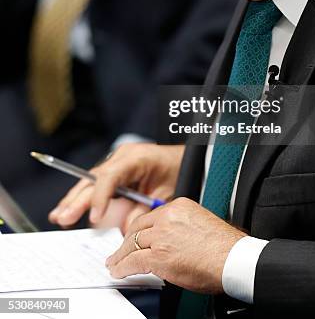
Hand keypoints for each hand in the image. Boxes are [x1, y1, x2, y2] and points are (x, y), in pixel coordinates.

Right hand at [48, 143, 183, 229]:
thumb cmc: (176, 170)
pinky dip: (84, 197)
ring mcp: (116, 162)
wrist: (182, 157)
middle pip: (94, 179)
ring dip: (75, 200)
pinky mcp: (114, 170)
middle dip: (78, 200)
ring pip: (90, 181)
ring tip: (59, 216)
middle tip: (63, 217)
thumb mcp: (165, 192)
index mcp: (136, 158)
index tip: (94, 218)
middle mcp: (122, 157)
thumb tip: (125, 231)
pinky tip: (69, 209)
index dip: (100, 197)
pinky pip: (96, 184)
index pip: (111, 177)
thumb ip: (144, 211)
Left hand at [106, 197, 245, 293]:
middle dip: (127, 241)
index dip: (140, 230)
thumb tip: (172, 241)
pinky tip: (118, 272)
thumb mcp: (201, 224)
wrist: (232, 259)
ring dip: (121, 255)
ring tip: (115, 263)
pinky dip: (122, 267)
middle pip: (138, 228)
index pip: (152, 216)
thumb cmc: (224, 247)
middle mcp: (168, 217)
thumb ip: (182, 227)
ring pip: (132, 244)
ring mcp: (161, 235)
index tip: (136, 237)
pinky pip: (133, 261)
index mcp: (179, 206)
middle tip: (120, 250)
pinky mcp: (158, 255)